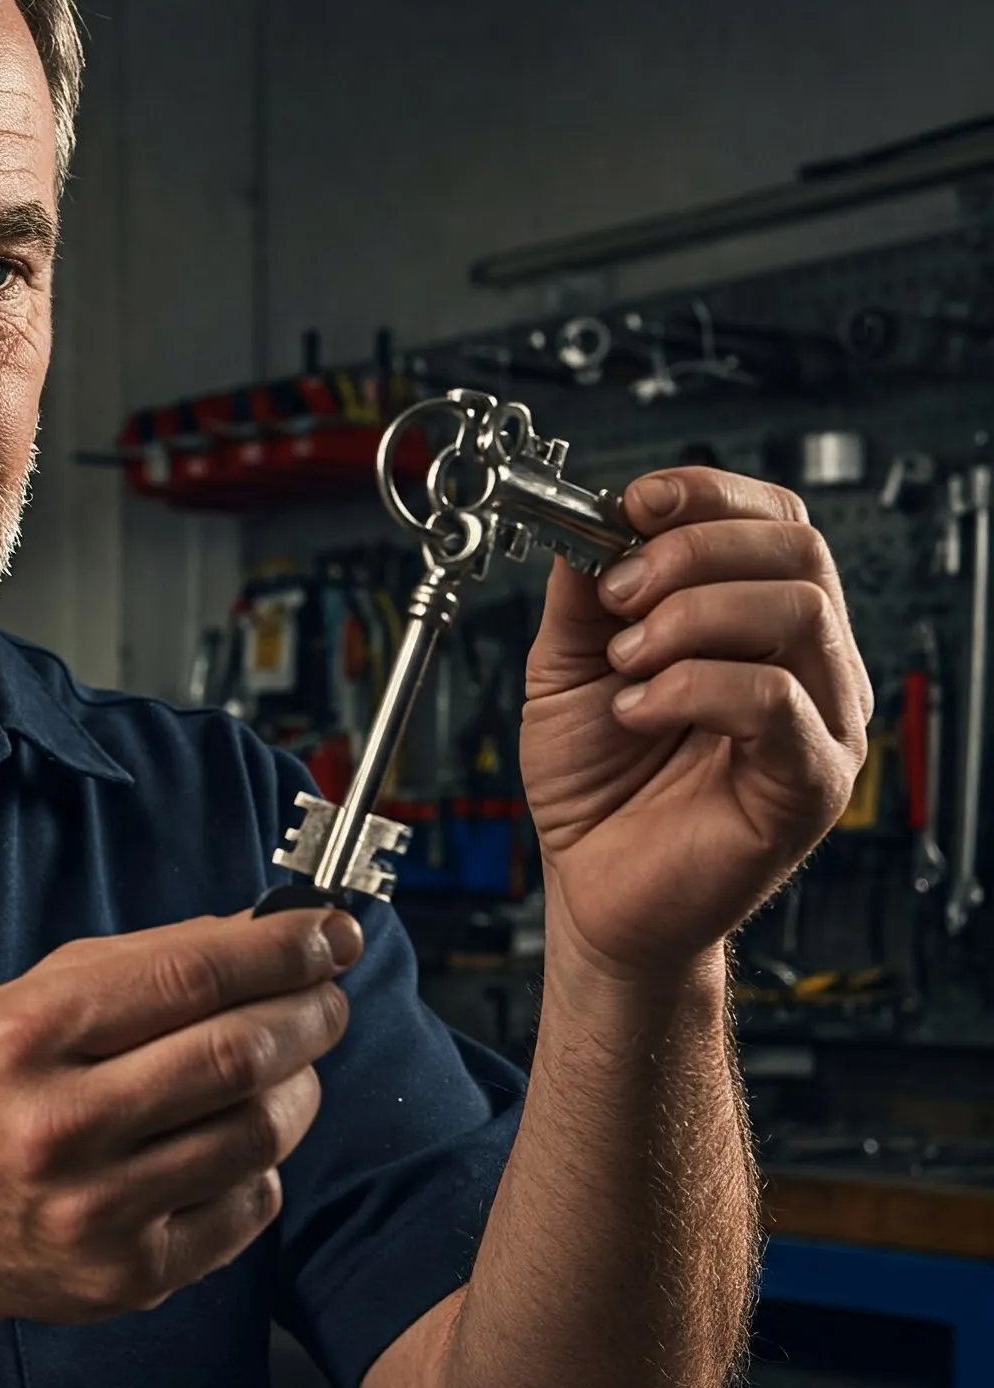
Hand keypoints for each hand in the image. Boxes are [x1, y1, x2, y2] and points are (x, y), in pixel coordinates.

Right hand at [0, 908, 357, 1324]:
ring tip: (287, 1066)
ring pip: (258, 1133)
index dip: (280, 950)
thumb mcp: (28, 1002)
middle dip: (309, 1014)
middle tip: (327, 997)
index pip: (189, 977)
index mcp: (26, 1036)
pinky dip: (263, 1163)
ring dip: (298, 1088)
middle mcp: (58, 1126)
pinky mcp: (130, 1276)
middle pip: (237, 1056)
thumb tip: (265, 932)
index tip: (329, 933)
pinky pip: (248, 1205)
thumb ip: (143, 963)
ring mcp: (97, 1211)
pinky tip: (233, 1142)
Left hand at [519, 467, 869, 978]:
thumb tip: (589, 517)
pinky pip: (778, 700)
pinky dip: (694, 689)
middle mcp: (805, 662)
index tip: (631, 505)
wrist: (595, 892)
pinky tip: (640, 711)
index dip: (706, 495)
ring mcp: (820, 720)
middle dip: (691, 553)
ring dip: (690, 618)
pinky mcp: (812, 780)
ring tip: (626, 664)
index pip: (773, 520)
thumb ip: (583, 592)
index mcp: (756, 622)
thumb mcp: (568, 667)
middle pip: (797, 550)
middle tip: (618, 596)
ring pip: (797, 611)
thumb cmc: (597, 789)